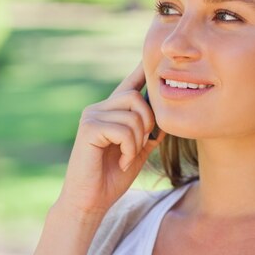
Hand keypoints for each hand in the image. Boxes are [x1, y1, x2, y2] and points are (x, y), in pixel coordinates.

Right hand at [57, 61, 164, 214]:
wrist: (91, 201)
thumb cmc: (112, 177)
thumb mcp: (138, 151)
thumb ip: (149, 133)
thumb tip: (166, 116)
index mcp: (111, 112)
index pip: (129, 85)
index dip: (141, 69)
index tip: (151, 54)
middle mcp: (98, 109)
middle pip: (135, 97)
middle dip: (147, 123)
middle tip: (141, 146)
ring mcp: (91, 117)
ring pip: (132, 115)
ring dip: (138, 141)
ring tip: (129, 157)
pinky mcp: (88, 129)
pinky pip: (122, 129)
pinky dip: (130, 148)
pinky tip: (122, 160)